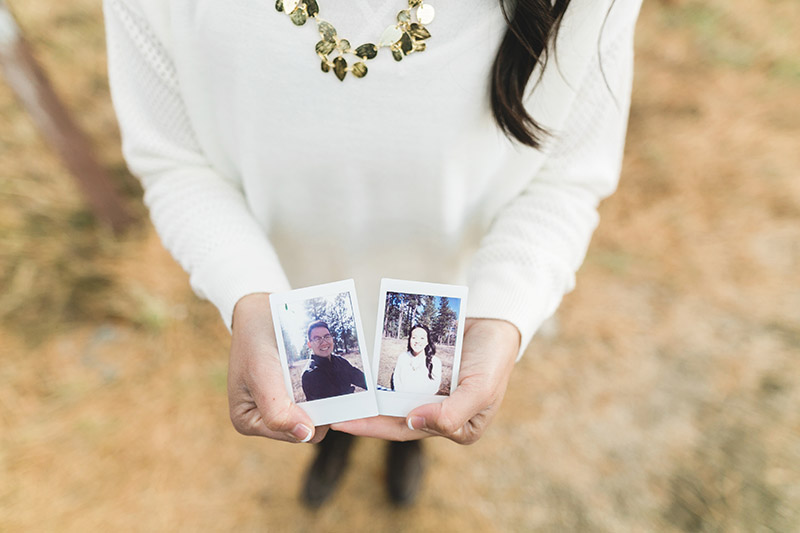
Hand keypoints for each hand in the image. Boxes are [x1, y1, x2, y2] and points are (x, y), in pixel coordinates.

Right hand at [228, 293, 327, 442]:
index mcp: (247, 421)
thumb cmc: (255, 340)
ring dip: (322, 397)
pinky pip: (314, 399)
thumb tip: (304, 435)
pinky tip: (322, 373)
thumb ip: (277, 410)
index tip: (324, 395)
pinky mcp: (290, 393)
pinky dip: (321, 388)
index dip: (312, 419)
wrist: (260, 313)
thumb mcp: (262, 373)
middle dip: (317, 408)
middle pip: (304, 428)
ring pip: (313, 414)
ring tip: (324, 376)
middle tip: (327, 382)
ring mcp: (278, 406)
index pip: (292, 435)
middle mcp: (262, 420)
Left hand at [332, 318, 519, 443]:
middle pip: (395, 418)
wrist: (497, 324)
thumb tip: (413, 422)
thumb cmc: (494, 360)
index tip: (346, 423)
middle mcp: (441, 414)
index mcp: (456, 428)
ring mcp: (432, 393)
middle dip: (364, 417)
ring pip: (394, 398)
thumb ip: (451, 414)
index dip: (375, 429)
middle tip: (332, 413)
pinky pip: (400, 377)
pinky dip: (383, 377)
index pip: (407, 432)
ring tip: (341, 396)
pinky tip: (362, 374)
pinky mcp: (425, 374)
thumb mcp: (481, 390)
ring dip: (370, 398)